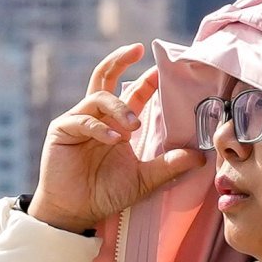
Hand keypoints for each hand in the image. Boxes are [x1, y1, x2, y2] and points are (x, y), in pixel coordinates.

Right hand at [28, 44, 202, 236]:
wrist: (76, 212)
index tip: (162, 69)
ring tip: (133, 127)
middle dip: (119, 59)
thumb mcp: (144, 179)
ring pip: (99, 97)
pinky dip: (100, 128)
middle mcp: (97, 116)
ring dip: (119, 108)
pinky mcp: (62, 130)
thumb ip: (169, 166)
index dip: (146, 80)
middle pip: (105, 76)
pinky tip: (113, 140)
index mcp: (116, 123)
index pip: (133, 93)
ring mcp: (78, 120)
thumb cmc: (106, 194)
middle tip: (137, 49)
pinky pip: (83, 120)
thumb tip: (200, 156)